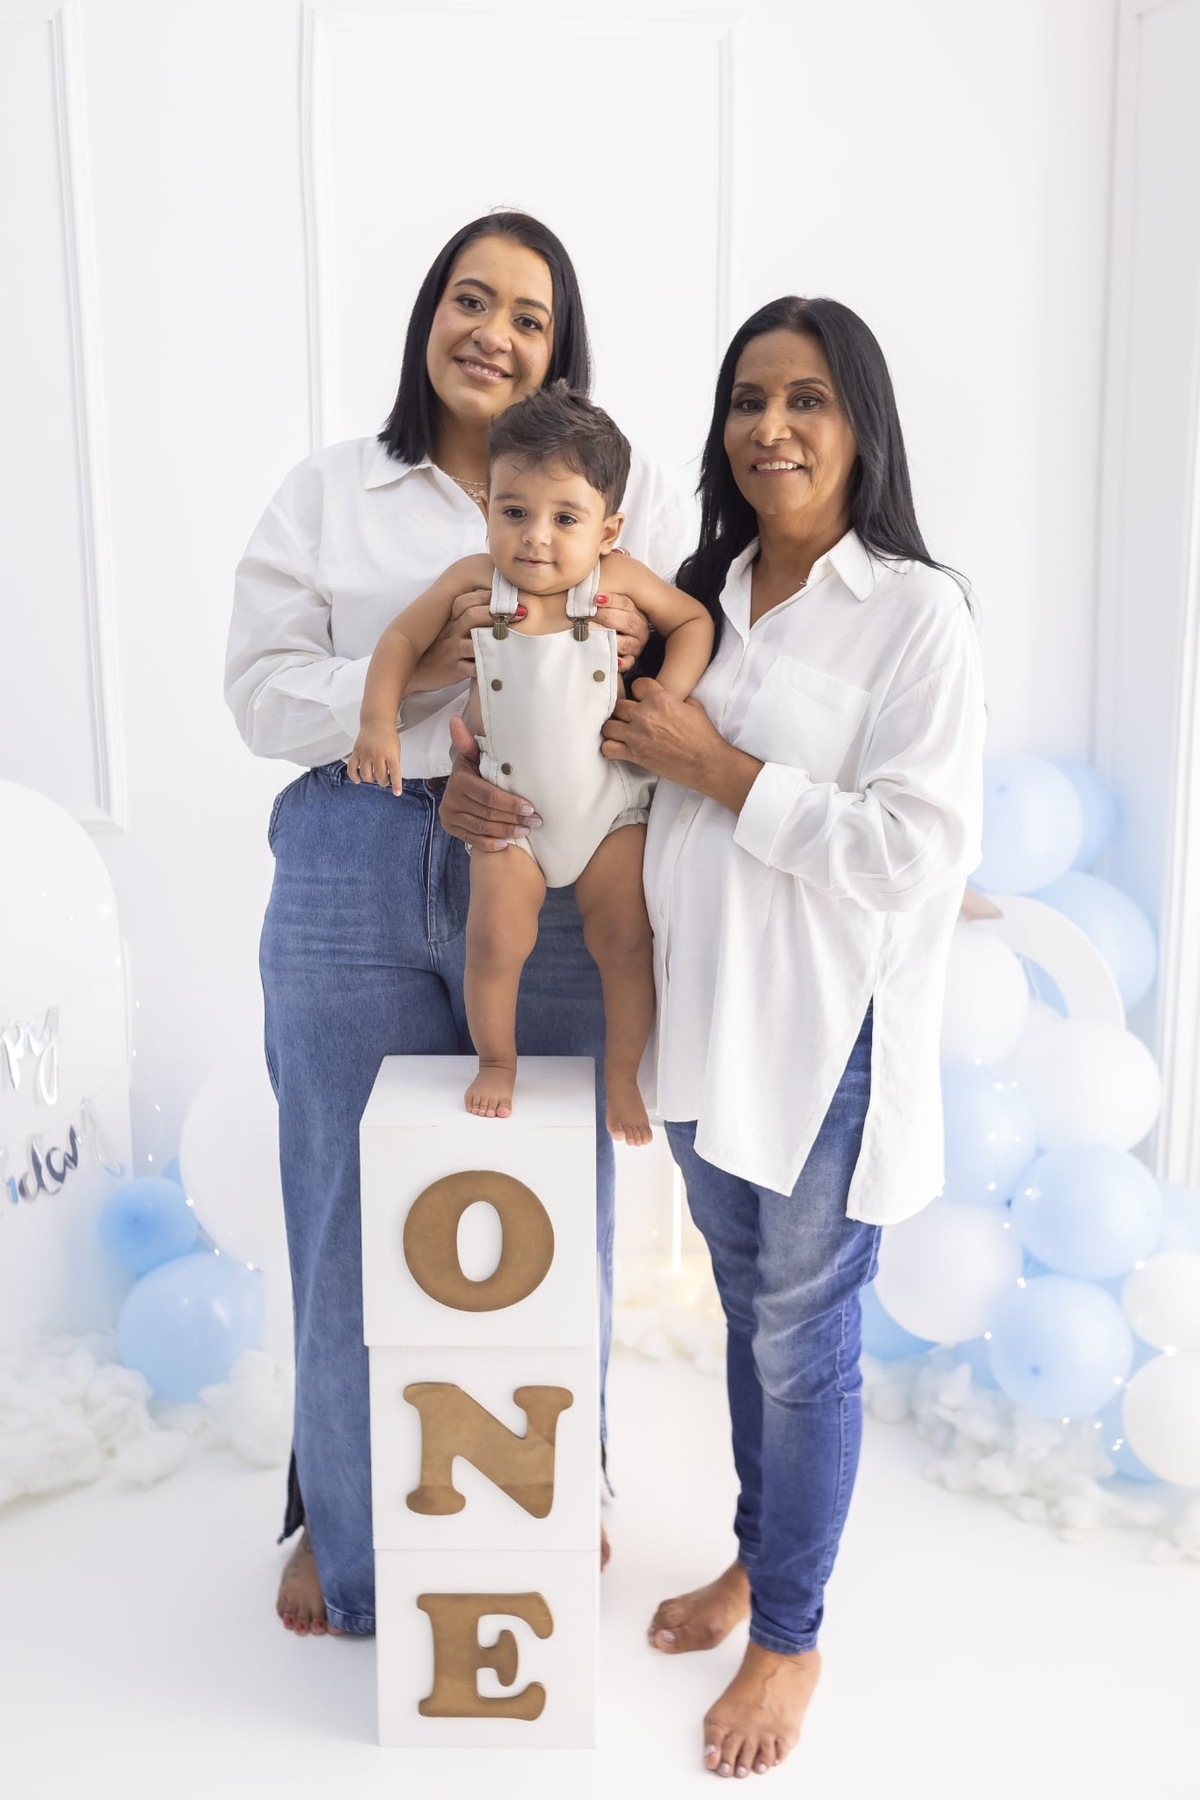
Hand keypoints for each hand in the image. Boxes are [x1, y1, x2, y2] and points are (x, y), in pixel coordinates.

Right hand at [346, 726, 402, 795]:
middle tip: (384, 780)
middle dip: (383, 782)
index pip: (395, 773)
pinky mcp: (356, 752)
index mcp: (390, 753)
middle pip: (380, 776)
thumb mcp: (396, 749)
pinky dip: (354, 776)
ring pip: (366, 775)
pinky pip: (352, 768)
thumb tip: (391, 779)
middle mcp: (377, 754)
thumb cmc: (388, 736)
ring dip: (371, 780)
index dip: (396, 785)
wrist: (376, 722)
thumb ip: (393, 763)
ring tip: (374, 777)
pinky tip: (358, 780)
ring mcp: (365, 754)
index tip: (397, 793)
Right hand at [407, 588, 527, 692]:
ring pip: (473, 641)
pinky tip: (504, 665)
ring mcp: (452, 650)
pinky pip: (472, 668)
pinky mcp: (454, 668)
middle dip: (497, 613)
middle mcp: (450, 631)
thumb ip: (468, 619)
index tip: (510, 595)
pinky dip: (488, 666)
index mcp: (451, 619)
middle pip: (472, 615)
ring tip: (516, 637)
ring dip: (495, 638)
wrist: (417, 673)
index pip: (466, 601)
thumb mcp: (450, 631)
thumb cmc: (440, 650)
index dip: (488, 596)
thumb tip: (497, 608)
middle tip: (522, 613)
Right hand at [439, 715, 542, 849]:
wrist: (455, 790)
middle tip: (536, 821)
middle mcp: (452, 800)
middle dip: (514, 818)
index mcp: (460, 781)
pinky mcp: (451, 829)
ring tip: (526, 831)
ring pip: (482, 827)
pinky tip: (506, 844)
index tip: (531, 807)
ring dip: (506, 831)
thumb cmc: (471, 770)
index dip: (510, 802)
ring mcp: (451, 816)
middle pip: (488, 813)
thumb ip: (466, 742)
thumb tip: (455, 720)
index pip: (488, 795)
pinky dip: (490, 844)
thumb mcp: (470, 756)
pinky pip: (472, 840)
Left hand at [593, 589, 649, 672]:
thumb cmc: (602, 619)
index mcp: (636, 612)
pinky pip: (628, 663)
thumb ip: (602, 600)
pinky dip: (620, 662)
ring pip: (626, 643)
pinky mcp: (630, 660)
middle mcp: (640, 629)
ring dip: (608, 639)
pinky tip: (613, 659)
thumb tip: (593, 594)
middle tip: (589, 615)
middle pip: (627, 622)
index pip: (626, 604)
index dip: (611, 600)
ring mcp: (635, 646)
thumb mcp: (606, 606)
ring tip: (591, 634)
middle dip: (607, 617)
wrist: (604, 637)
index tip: (595, 598)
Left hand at [602, 678, 761, 812]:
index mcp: (659, 699)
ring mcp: (636, 736)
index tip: (642, 698)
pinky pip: (608, 748)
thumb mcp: (693, 706)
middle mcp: (644, 715)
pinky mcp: (634, 755)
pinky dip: (610, 747)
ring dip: (614, 727)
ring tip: (621, 731)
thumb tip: (668, 697)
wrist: (706, 763)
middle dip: (625, 710)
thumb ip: (675, 698)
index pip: (636, 684)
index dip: (639, 691)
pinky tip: (618, 747)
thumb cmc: (704, 736)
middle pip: (619, 705)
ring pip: (608, 725)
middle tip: (632, 717)